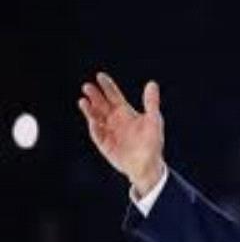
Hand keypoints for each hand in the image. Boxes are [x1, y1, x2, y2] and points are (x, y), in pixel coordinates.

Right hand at [78, 72, 164, 195]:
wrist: (148, 165)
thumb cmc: (152, 142)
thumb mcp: (153, 120)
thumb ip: (151, 102)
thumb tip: (152, 84)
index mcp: (125, 112)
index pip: (114, 96)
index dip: (107, 86)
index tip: (100, 76)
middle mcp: (115, 120)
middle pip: (102, 105)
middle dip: (94, 96)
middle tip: (87, 86)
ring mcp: (108, 132)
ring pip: (96, 118)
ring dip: (89, 110)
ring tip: (83, 101)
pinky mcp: (104, 144)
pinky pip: (98, 134)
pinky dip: (95, 128)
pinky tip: (93, 121)